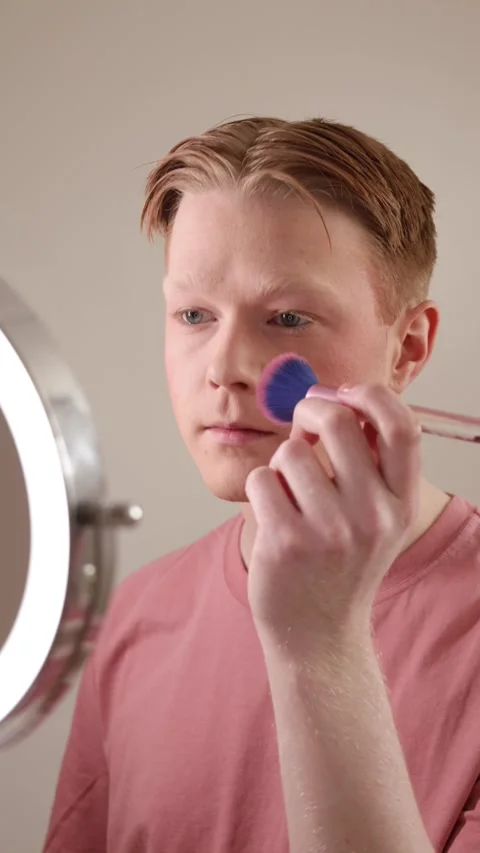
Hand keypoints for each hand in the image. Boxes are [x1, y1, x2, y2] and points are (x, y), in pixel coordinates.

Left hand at [245, 384, 421, 656]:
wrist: (317, 633)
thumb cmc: (339, 563)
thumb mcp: (373, 517)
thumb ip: (362, 462)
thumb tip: (328, 398)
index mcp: (400, 503)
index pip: (401, 428)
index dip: (372, 396)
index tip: (346, 392)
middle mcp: (373, 516)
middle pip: (338, 422)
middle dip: (311, 409)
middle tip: (303, 419)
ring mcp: (330, 531)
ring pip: (290, 451)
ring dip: (282, 465)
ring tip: (290, 497)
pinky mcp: (286, 542)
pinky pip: (262, 479)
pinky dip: (261, 490)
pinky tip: (273, 517)